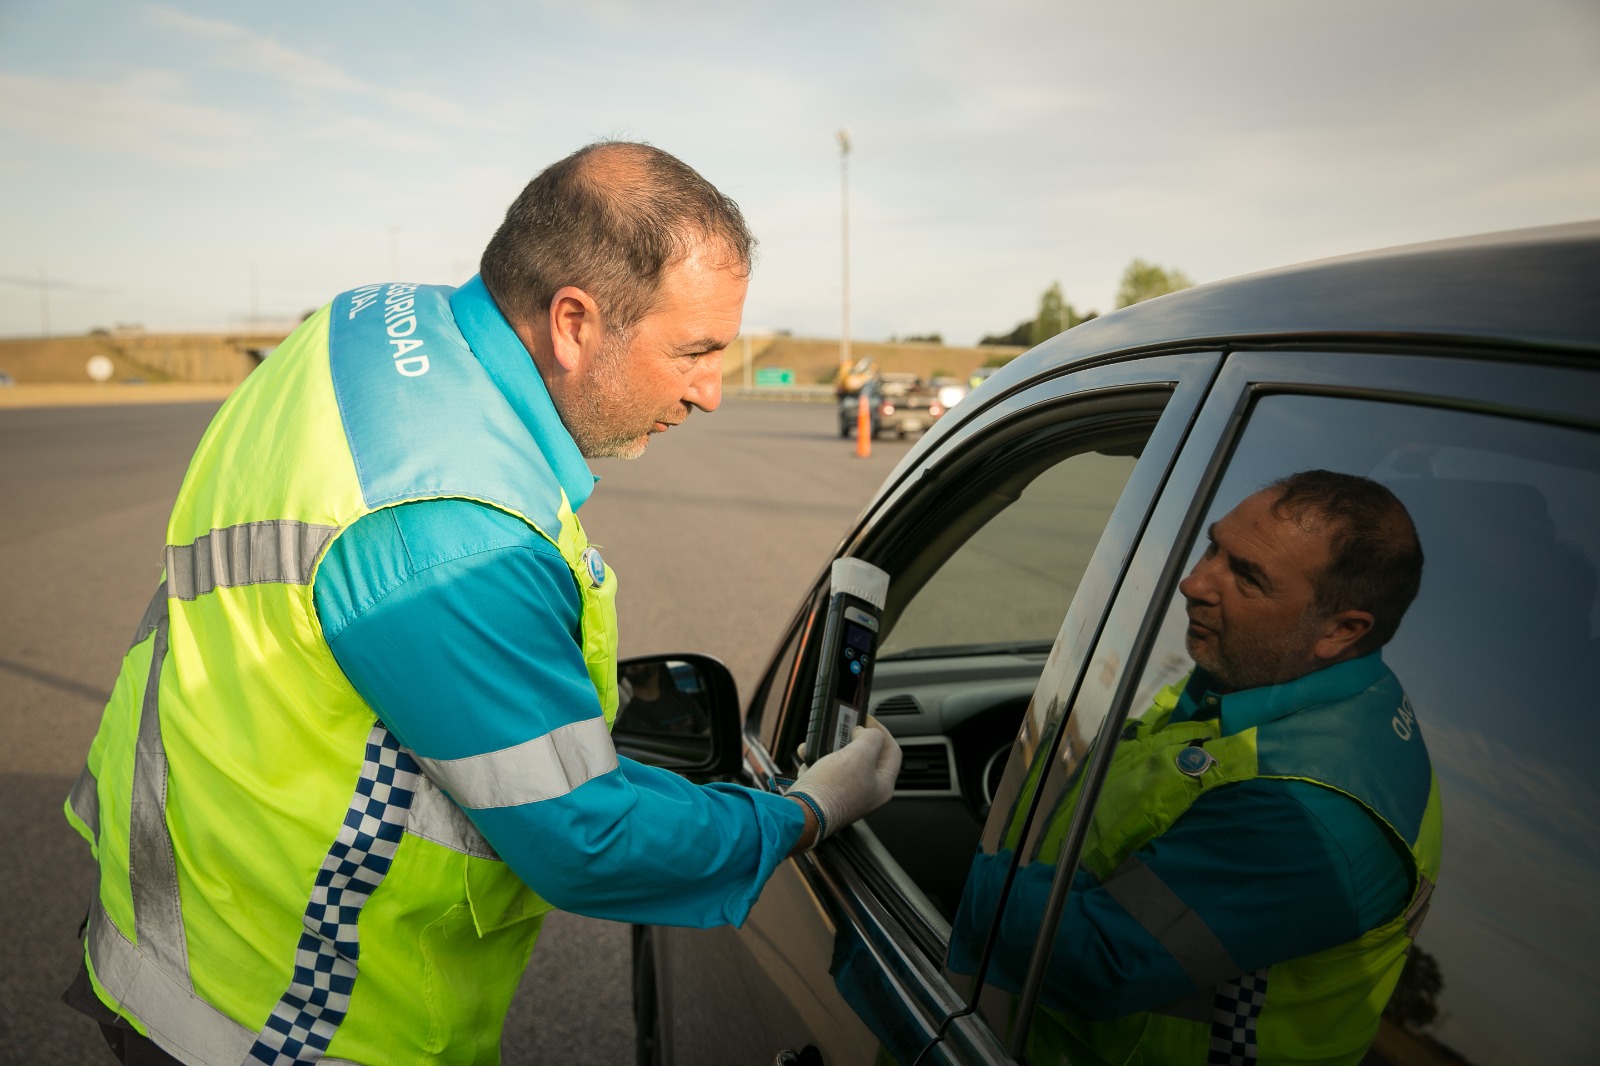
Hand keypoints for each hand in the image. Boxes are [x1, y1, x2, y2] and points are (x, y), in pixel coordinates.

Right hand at [787, 716, 901, 845]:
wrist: (802, 813)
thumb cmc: (833, 790)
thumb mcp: (860, 754)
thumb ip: (871, 737)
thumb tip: (866, 732)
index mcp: (883, 785)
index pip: (892, 751)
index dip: (881, 731)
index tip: (866, 720)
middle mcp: (867, 792)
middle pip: (866, 755)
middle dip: (851, 738)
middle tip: (843, 728)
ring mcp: (846, 794)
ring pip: (842, 761)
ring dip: (829, 747)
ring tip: (821, 741)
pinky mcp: (826, 794)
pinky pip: (824, 771)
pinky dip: (816, 761)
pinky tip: (809, 757)